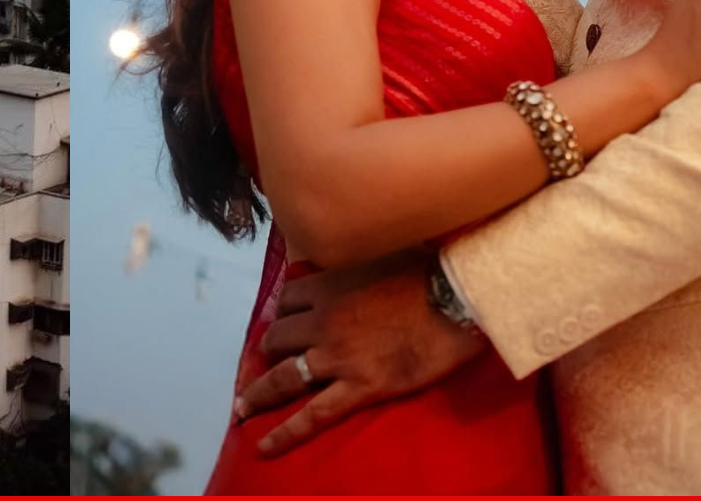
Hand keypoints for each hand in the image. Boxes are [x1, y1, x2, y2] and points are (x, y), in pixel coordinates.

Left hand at [234, 256, 483, 457]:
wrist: (457, 299)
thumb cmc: (428, 272)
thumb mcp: (380, 256)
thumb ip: (357, 269)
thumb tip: (359, 271)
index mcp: (328, 286)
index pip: (287, 300)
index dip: (283, 313)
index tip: (286, 322)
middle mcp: (322, 321)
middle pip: (277, 337)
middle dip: (271, 350)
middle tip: (271, 363)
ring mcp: (336, 356)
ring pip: (283, 376)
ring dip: (259, 392)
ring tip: (244, 408)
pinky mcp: (359, 387)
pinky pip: (312, 414)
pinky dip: (284, 433)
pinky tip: (264, 445)